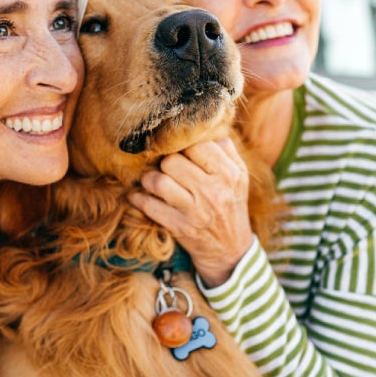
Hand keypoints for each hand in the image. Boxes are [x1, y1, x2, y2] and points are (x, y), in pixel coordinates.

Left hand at [129, 137, 252, 286]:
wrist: (231, 249)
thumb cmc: (230, 204)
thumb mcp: (239, 177)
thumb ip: (225, 149)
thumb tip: (203, 127)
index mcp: (230, 174)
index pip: (197, 145)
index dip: (182, 144)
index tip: (177, 150)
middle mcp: (214, 191)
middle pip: (173, 161)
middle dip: (164, 162)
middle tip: (163, 167)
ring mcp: (196, 211)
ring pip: (159, 181)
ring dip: (148, 179)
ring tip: (150, 180)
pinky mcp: (180, 228)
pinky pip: (149, 206)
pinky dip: (137, 199)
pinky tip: (136, 195)